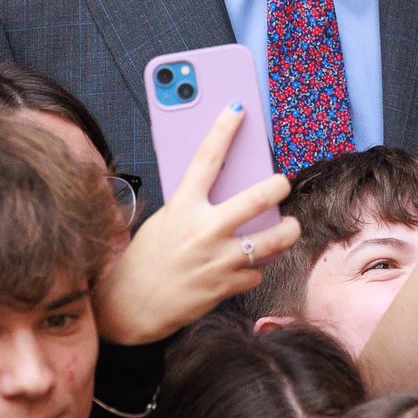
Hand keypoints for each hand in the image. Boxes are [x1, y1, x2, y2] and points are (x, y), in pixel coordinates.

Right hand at [96, 105, 300, 342]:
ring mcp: (217, 260)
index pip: (206, 158)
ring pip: (271, 240)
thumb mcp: (164, 222)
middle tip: (283, 183)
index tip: (238, 110)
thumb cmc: (145, 260)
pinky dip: (254, 270)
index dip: (223, 130)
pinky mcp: (225, 286)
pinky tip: (245, 268)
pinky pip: (255, 273)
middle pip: (256, 199)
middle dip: (278, 187)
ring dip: (286, 232)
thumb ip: (192, 207)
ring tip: (289, 227)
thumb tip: (223, 191)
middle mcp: (203, 230)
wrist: (129, 308)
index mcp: (182, 207)